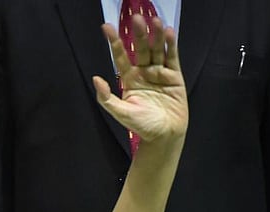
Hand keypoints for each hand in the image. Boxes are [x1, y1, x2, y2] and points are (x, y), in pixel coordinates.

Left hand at [93, 16, 187, 143]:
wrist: (164, 135)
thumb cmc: (141, 126)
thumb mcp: (121, 112)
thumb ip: (107, 97)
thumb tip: (95, 79)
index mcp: (129, 79)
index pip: (120, 57)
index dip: (114, 42)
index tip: (106, 27)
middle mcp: (144, 73)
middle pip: (140, 49)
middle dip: (138, 35)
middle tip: (136, 18)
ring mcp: (159, 72)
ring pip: (157, 50)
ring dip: (155, 36)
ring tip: (154, 21)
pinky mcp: (174, 76)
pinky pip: (172, 58)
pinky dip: (170, 45)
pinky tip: (169, 32)